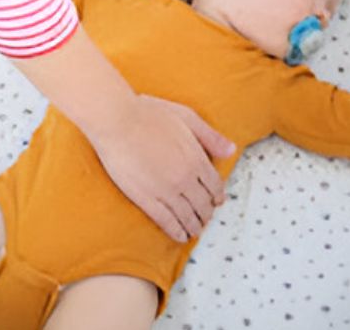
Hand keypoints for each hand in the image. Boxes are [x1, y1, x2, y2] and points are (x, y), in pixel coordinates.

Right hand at [87, 95, 235, 242]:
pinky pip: (166, 221)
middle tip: (206, 218)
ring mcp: (166, 190)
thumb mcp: (186, 117)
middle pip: (203, 204)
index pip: (215, 185)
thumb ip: (210, 136)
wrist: (117, 120)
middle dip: (207, 213)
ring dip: (194, 226)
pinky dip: (176, 231)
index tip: (217, 201)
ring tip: (195, 230)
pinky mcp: (146, 198)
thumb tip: (232, 150)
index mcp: (196, 158)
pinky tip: (180, 235)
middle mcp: (185, 178)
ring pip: (187, 216)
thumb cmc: (148, 113)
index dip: (217, 196)